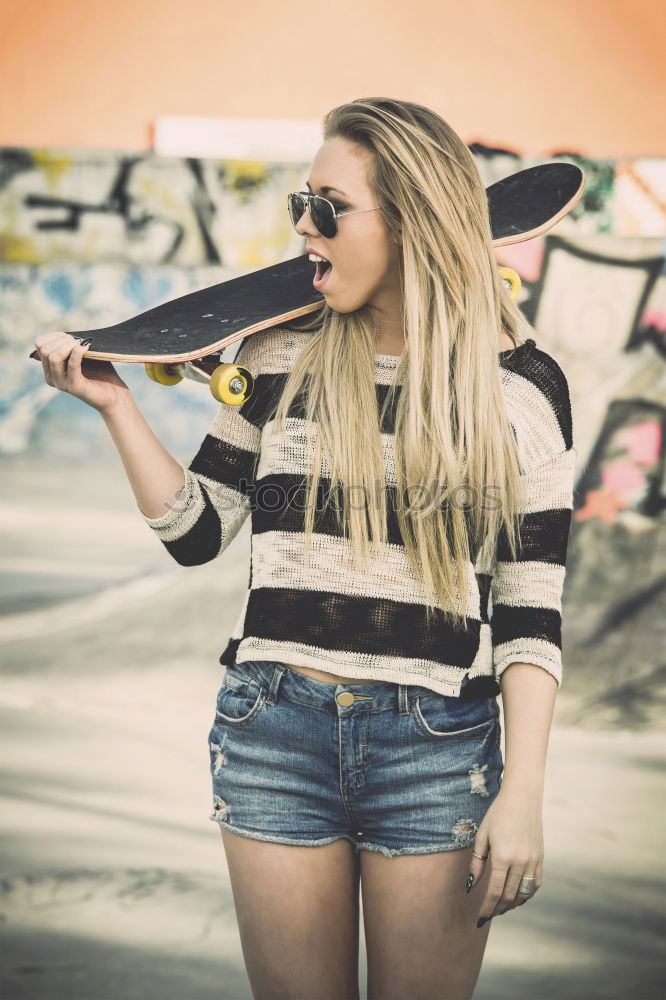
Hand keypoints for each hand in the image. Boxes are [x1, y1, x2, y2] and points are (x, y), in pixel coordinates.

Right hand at [34, 332, 130, 414]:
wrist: (113, 393)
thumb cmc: (99, 371)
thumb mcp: (82, 354)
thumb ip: (71, 344)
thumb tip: (66, 334)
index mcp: (49, 368)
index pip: (40, 345)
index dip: (54, 336)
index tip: (71, 337)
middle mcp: (51, 377)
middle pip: (45, 350)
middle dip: (62, 340)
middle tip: (78, 341)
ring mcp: (61, 383)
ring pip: (53, 357)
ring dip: (68, 345)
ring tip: (82, 344)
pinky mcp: (74, 387)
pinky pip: (71, 365)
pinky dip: (77, 353)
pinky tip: (85, 347)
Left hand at [467, 786, 543, 925]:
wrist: (522, 798)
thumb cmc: (498, 814)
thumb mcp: (482, 836)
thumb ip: (477, 863)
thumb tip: (471, 886)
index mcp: (503, 857)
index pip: (494, 892)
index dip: (486, 908)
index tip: (479, 918)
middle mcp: (520, 862)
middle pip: (509, 896)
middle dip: (497, 909)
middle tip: (488, 915)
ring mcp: (533, 861)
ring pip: (523, 894)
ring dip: (512, 905)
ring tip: (500, 908)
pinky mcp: (541, 858)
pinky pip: (535, 885)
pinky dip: (526, 895)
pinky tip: (516, 897)